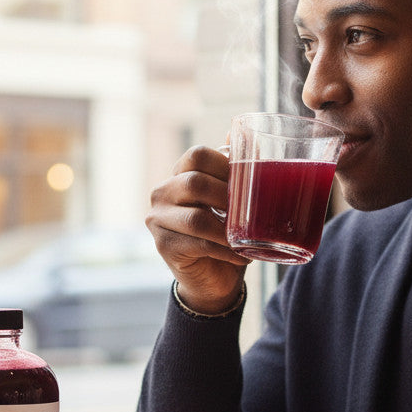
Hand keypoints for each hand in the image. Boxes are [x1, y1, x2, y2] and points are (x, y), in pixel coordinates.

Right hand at [146, 145, 249, 313]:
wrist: (214, 278)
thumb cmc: (226, 233)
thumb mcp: (234, 200)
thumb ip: (235, 169)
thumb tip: (242, 133)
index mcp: (180, 174)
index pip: (197, 155)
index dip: (225, 164)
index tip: (248, 182)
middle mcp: (162, 192)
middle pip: (194, 183)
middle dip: (227, 196)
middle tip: (252, 211)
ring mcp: (158, 220)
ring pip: (197, 218)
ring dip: (228, 229)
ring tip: (249, 237)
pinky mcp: (163, 246)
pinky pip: (199, 245)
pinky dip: (226, 251)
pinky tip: (242, 255)